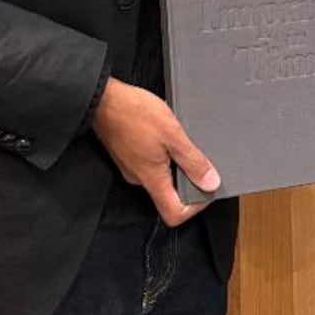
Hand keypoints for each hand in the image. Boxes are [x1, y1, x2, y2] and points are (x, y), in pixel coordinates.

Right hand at [92, 78, 218, 226]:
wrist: (103, 100)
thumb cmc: (134, 114)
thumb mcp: (172, 135)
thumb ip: (192, 161)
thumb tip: (210, 182)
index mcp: (152, 179)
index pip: (174, 214)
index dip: (194, 207)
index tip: (206, 188)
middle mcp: (140, 178)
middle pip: (169, 196)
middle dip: (189, 182)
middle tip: (200, 160)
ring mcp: (132, 167)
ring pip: (160, 177)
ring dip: (176, 165)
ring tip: (184, 143)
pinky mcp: (128, 155)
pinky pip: (151, 164)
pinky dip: (164, 155)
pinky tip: (168, 136)